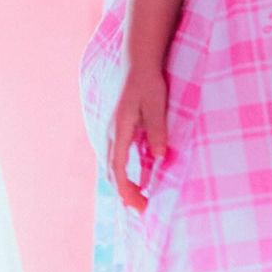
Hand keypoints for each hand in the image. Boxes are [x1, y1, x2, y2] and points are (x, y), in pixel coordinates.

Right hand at [109, 67, 167, 211]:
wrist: (138, 62)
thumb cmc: (148, 82)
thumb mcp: (156, 104)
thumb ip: (157, 129)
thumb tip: (160, 157)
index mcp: (119, 129)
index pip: (117, 168)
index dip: (126, 189)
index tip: (137, 205)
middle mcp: (112, 133)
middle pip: (112, 171)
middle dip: (124, 192)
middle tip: (141, 209)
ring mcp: (114, 131)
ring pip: (113, 164)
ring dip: (124, 183)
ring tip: (139, 199)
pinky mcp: (121, 128)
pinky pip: (119, 155)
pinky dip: (126, 170)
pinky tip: (140, 177)